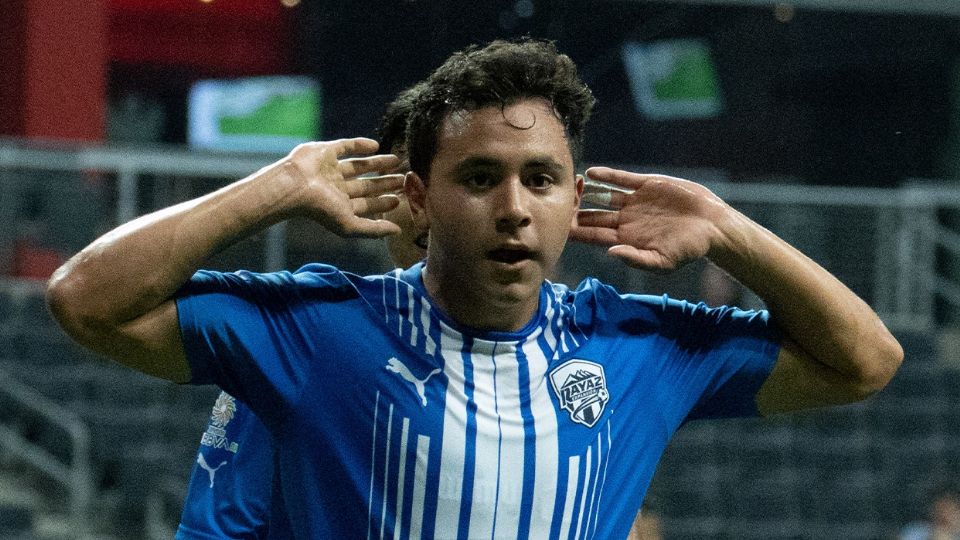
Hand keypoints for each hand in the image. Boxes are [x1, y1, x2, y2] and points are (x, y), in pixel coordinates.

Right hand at [284, 138, 403, 237]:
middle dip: (384, 183)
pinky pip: (345, 146)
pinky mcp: (325, 151)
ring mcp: (330, 169)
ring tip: (396, 160)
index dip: (382, 202)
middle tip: (403, 179)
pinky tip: (376, 146)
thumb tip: (398, 232)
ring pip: (359, 165)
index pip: (366, 204)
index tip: (399, 199)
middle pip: (366, 185)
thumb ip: (374, 230)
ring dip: (377, 163)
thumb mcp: (350, 225)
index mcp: (340, 205)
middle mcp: (336, 188)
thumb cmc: (321, 210)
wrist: (296, 186)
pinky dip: (360, 145)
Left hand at [571, 166, 730, 271]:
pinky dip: (607, 176)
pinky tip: (591, 173)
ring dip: (586, 192)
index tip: (557, 227)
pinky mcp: (647, 185)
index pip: (593, 235)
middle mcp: (626, 220)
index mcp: (625, 239)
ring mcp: (635, 202)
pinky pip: (621, 179)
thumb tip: (610, 252)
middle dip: (574, 210)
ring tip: (570, 185)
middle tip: (555, 203)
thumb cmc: (689, 250)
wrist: (712, 227)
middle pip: (592, 215)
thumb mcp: (663, 261)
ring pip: (603, 195)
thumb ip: (636, 259)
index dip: (575, 231)